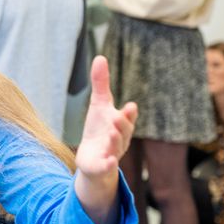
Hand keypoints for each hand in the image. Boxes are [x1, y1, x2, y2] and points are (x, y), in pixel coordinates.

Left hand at [74, 56, 137, 223]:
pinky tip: (109, 162)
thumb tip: (100, 57)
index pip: (127, 118)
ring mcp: (112, 153)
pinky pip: (108, 166)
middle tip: (117, 117)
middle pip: (123, 132)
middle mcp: (119, 139)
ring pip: (116, 148)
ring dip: (114, 141)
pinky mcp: (102, 167)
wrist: (93, 160)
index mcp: (120, 124)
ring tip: (110, 133)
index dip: (129, 114)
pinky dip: (109, 164)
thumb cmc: (99, 129)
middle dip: (122, 125)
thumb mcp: (99, 105)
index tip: (129, 106)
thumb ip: (101, 84)